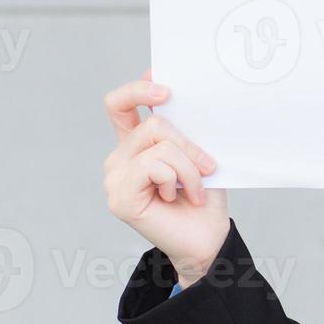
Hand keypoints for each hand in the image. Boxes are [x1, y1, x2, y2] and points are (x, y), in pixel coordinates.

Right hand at [102, 69, 228, 287]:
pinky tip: (179, 197)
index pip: (120, 104)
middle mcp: (120, 158)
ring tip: (196, 188)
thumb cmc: (203, 197)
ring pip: (158, 144)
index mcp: (136, 144)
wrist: (207, 238)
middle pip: (152, 123)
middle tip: (208, 165)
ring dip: (189, 166)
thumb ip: (182, 128)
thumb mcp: (197, 154)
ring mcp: (115, 177)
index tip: (165, 86)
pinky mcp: (119, 196)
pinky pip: (154, 165)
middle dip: (189, 143)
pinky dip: (178, 178)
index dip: (138, 88)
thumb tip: (179, 98)